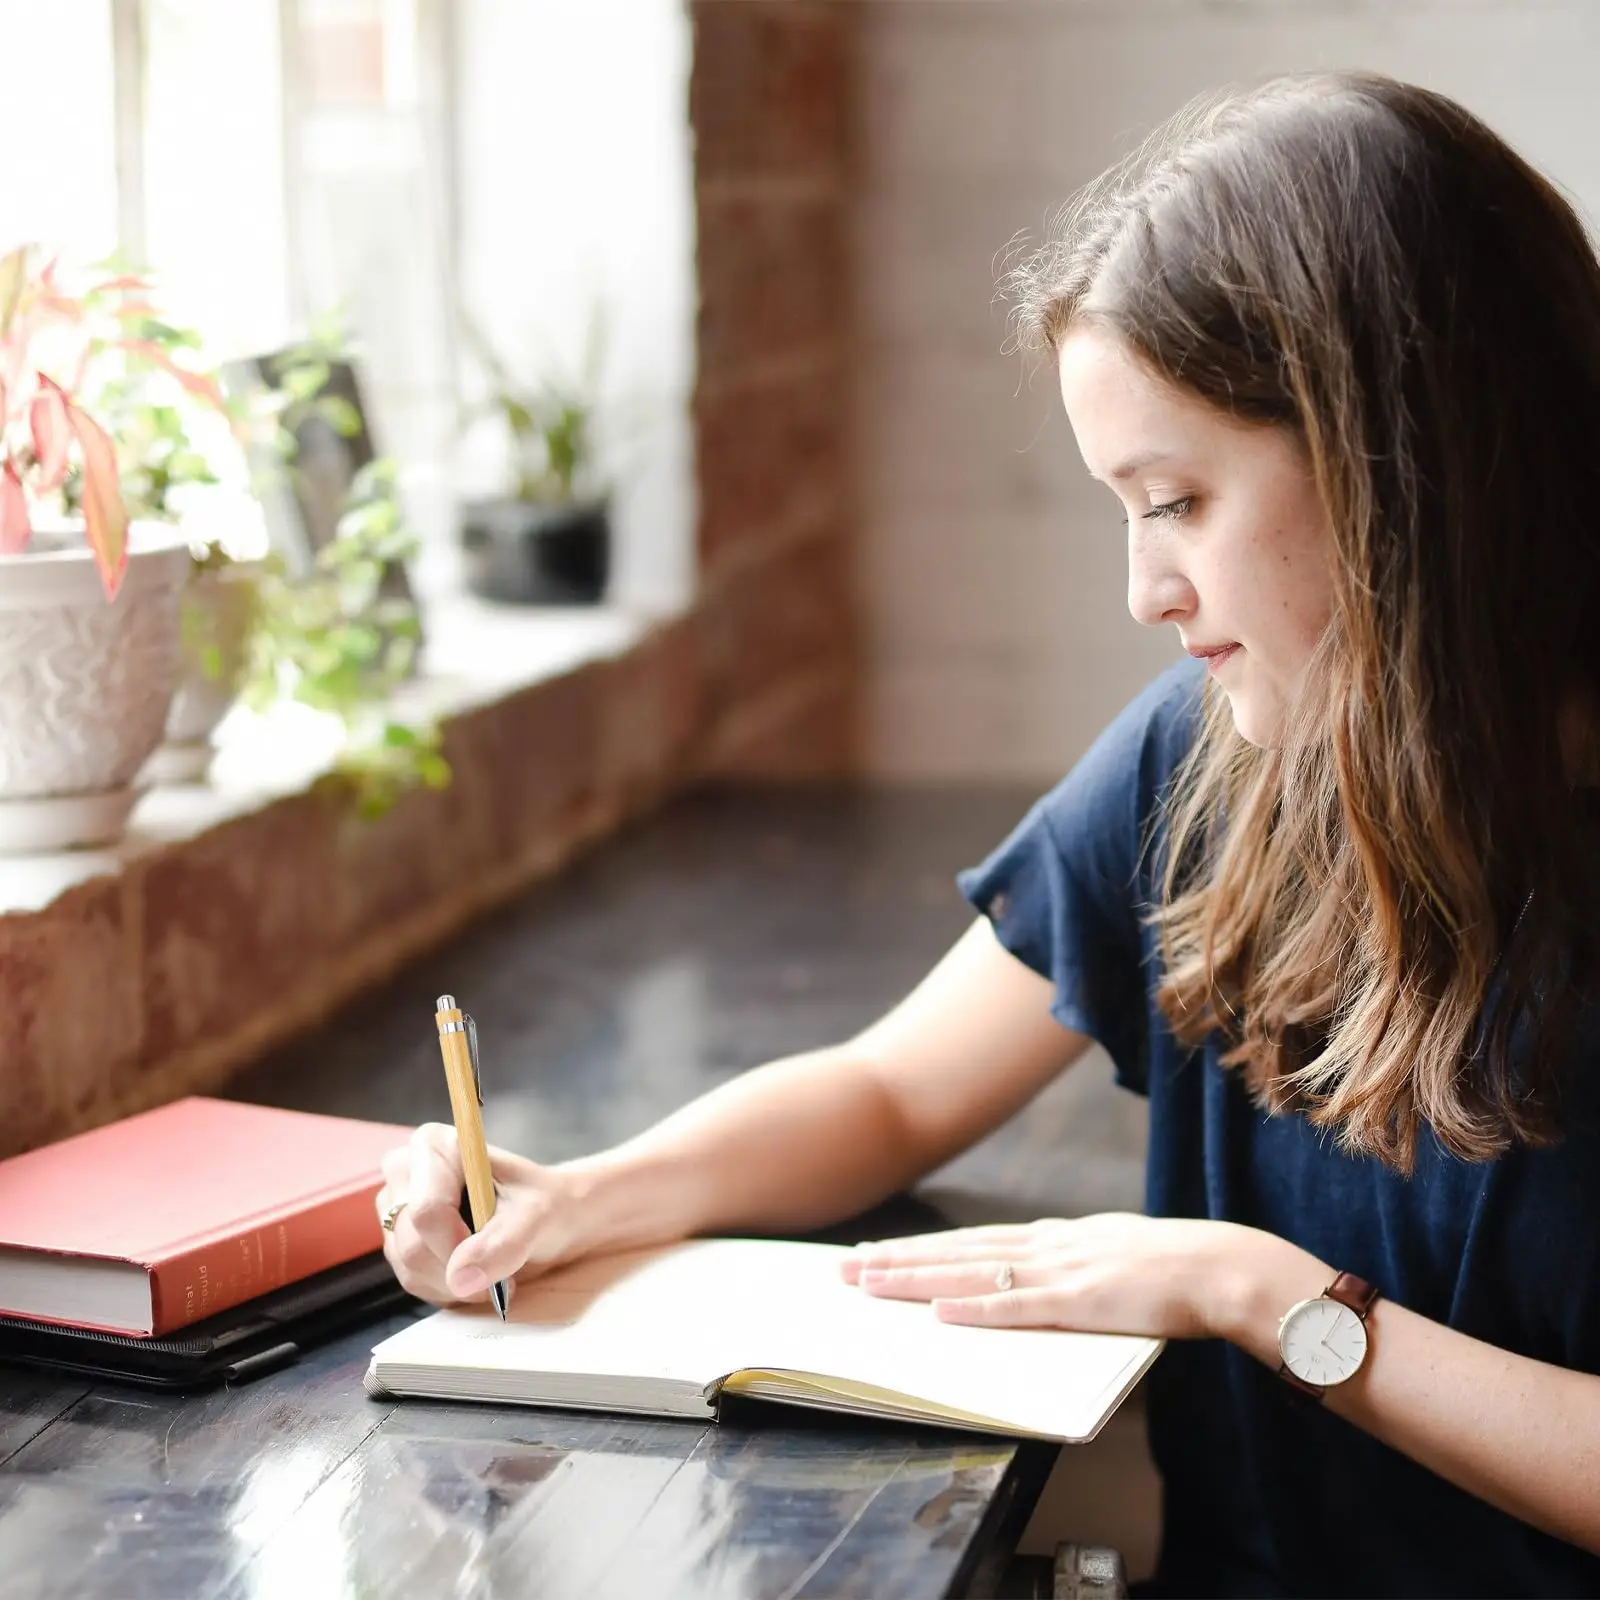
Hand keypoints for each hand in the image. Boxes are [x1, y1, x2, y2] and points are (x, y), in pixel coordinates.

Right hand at [377, 1123, 586, 1307]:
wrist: (546, 1218)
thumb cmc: (543, 1204)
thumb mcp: (538, 1216)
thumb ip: (503, 1243)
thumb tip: (460, 1277)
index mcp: (434, 1146)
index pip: (427, 1210)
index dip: (457, 1244)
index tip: (497, 1254)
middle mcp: (404, 1171)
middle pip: (413, 1243)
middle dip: (460, 1269)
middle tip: (501, 1269)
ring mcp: (395, 1208)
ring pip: (411, 1268)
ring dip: (457, 1283)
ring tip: (492, 1268)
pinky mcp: (397, 1241)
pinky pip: (412, 1281)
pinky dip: (448, 1288)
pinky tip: (474, 1272)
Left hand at [842, 1213, 1298, 1341]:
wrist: (1220, 1266)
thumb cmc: (1173, 1270)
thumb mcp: (1110, 1256)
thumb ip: (1072, 1264)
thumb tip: (1038, 1276)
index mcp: (1055, 1237)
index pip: (972, 1241)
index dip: (922, 1248)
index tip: (877, 1253)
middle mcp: (1047, 1246)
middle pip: (957, 1251)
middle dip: (898, 1260)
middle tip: (845, 1269)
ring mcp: (1060, 1271)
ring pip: (972, 1273)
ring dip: (918, 1279)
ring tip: (870, 1284)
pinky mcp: (1079, 1302)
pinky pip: (1017, 1307)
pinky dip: (974, 1308)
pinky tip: (938, 1311)